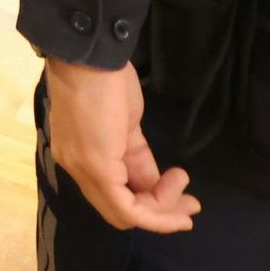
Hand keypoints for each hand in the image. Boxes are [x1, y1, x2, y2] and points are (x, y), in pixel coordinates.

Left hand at [43, 58, 196, 232]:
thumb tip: (156, 183)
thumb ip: (136, 156)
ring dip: (163, 210)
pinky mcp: (98, 169)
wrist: (90, 57)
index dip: (149, 201)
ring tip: (188, 198)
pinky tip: (177, 192)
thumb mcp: (126, 125)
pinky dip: (156, 209)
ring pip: (125, 213)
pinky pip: (127, 207)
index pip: (114, 195)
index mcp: (81, 158)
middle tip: (191, 208)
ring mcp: (85, 171)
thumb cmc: (106, 80)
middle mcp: (78, 171)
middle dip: (160, 213)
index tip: (181, 189)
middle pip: (119, 211)